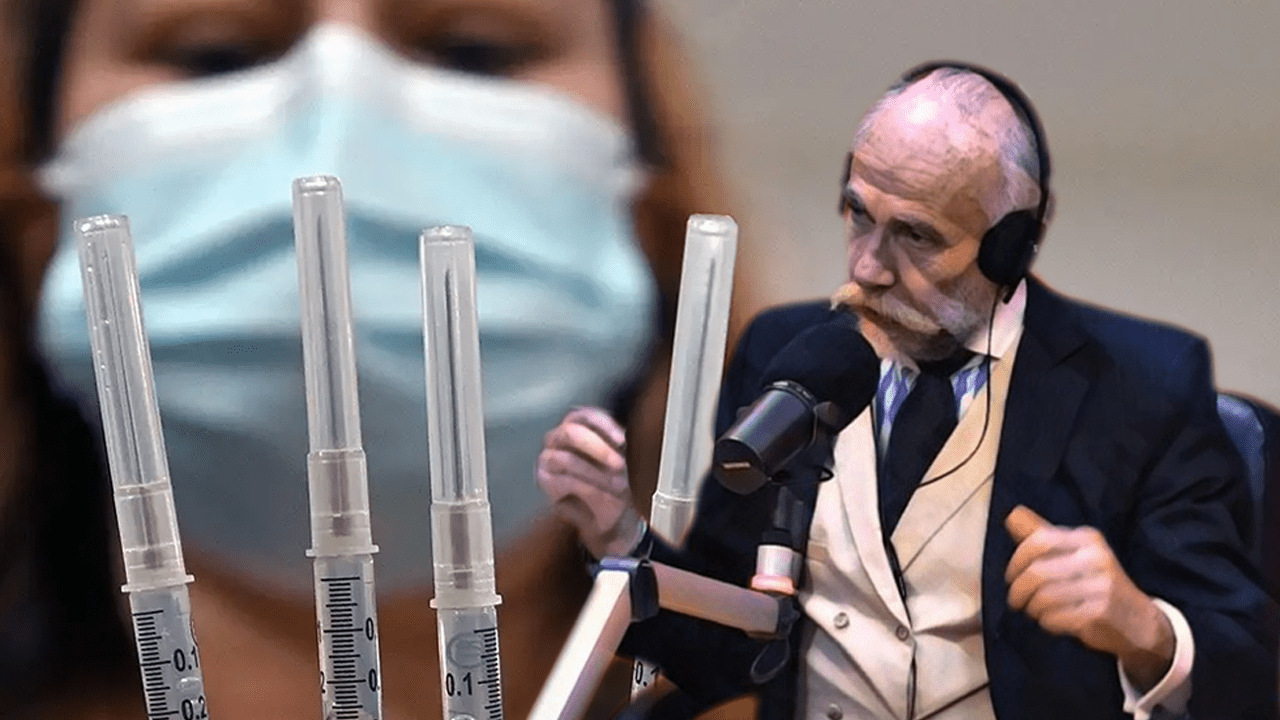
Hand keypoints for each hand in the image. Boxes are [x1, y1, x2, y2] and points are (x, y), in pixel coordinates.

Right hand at [537, 407, 643, 558]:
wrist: (599, 514)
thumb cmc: (609, 481)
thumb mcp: (618, 462)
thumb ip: (617, 448)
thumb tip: (624, 440)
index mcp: (576, 424)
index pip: (586, 416)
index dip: (605, 426)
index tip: (623, 440)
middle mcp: (557, 437)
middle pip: (571, 433)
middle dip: (598, 449)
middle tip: (620, 465)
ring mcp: (547, 457)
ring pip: (568, 460)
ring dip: (596, 474)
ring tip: (619, 486)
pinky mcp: (544, 479)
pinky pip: (565, 482)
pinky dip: (589, 489)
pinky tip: (606, 496)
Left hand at [1004, 506, 1173, 688]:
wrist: (1139, 620)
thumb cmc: (1096, 582)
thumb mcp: (1074, 552)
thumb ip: (1042, 535)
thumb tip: (1012, 515)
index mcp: (1088, 538)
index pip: (1038, 542)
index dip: (1016, 561)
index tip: (1011, 577)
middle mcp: (1096, 558)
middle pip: (1036, 572)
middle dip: (1018, 590)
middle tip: (1016, 601)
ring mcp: (1100, 586)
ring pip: (1043, 597)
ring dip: (1032, 608)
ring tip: (1036, 611)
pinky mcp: (1099, 613)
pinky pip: (1055, 617)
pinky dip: (1046, 622)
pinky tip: (1054, 621)